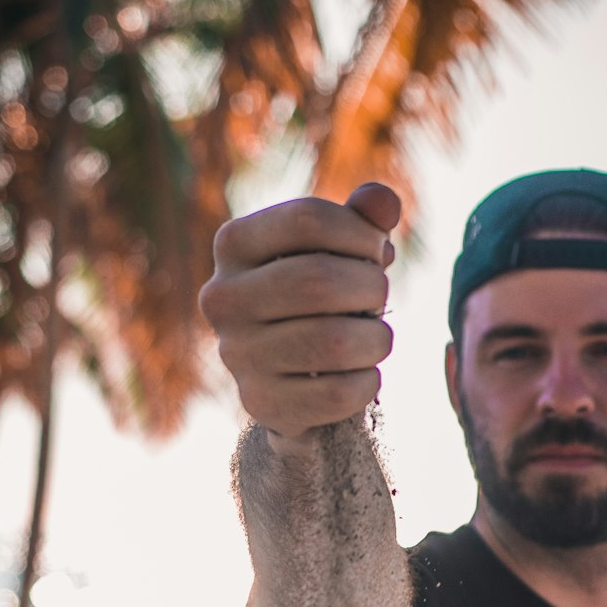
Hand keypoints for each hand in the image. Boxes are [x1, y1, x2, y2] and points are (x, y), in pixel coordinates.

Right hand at [199, 183, 400, 439]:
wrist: (289, 378)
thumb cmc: (318, 298)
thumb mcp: (337, 249)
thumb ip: (361, 220)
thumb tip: (383, 204)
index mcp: (234, 243)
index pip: (307, 219)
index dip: (359, 233)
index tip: (375, 251)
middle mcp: (223, 297)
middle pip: (319, 280)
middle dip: (370, 287)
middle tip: (378, 297)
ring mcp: (237, 354)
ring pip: (333, 342)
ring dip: (376, 339)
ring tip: (376, 338)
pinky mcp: (260, 403)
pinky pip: (336, 394)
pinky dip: (367, 383)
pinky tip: (362, 376)